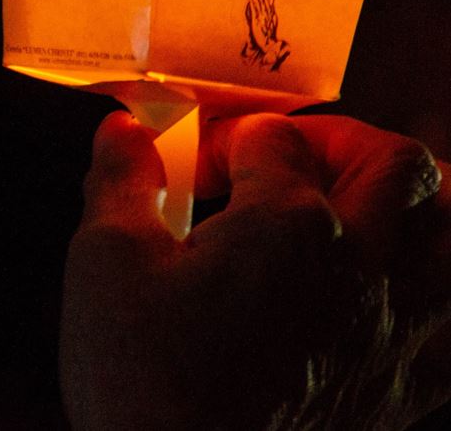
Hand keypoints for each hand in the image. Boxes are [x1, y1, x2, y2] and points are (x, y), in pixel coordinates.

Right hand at [62, 111, 450, 429]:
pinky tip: (382, 294)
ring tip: (360, 209)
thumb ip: (120, 183)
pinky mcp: (408, 390)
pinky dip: (431, 287)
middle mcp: (364, 268)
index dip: (226, 140)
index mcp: (290, 227)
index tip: (193, 165)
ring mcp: (397, 332)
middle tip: (290, 160)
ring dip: (417, 205)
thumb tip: (122, 133)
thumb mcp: (104, 265)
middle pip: (396, 162)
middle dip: (340, 141)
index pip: (273, 139)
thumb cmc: (146, 389)